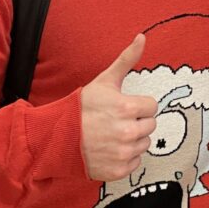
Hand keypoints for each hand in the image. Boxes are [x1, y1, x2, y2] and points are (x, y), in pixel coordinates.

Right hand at [80, 34, 157, 181]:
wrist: (56, 137)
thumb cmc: (81, 108)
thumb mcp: (104, 81)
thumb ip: (127, 59)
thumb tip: (142, 37)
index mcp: (127, 108)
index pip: (152, 107)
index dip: (138, 105)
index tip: (123, 107)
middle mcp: (127, 132)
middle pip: (150, 126)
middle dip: (136, 122)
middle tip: (116, 121)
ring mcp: (123, 153)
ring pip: (144, 144)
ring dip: (132, 140)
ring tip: (111, 134)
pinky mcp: (118, 170)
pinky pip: (135, 162)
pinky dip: (125, 157)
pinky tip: (110, 149)